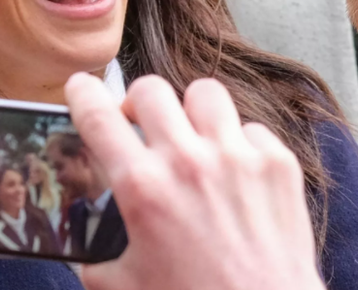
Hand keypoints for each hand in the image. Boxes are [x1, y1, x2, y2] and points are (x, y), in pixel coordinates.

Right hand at [66, 73, 325, 289]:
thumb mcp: (123, 285)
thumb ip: (97, 254)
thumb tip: (88, 238)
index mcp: (143, 188)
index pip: (98, 117)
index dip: (82, 94)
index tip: (80, 87)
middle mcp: (189, 161)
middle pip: (150, 90)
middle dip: (136, 104)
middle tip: (138, 126)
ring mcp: (238, 157)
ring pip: (205, 93)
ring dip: (190, 112)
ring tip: (191, 138)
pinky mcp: (277, 164)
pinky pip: (251, 129)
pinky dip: (239, 144)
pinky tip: (235, 172)